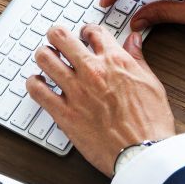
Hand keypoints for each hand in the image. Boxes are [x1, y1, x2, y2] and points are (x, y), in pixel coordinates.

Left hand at [26, 25, 175, 176]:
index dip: (86, 31)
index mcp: (115, 61)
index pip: (92, 31)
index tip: (84, 35)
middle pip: (61, 37)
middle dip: (57, 35)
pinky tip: (38, 84)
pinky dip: (34, 83)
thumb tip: (133, 40)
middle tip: (57, 40)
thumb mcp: (150, 82)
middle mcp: (92, 71)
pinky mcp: (64, 114)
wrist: (143, 153)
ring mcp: (76, 91)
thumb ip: (137, 58)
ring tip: (47, 60)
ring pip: (45, 58)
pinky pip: (37, 91)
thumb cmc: (150, 123)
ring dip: (44, 56)